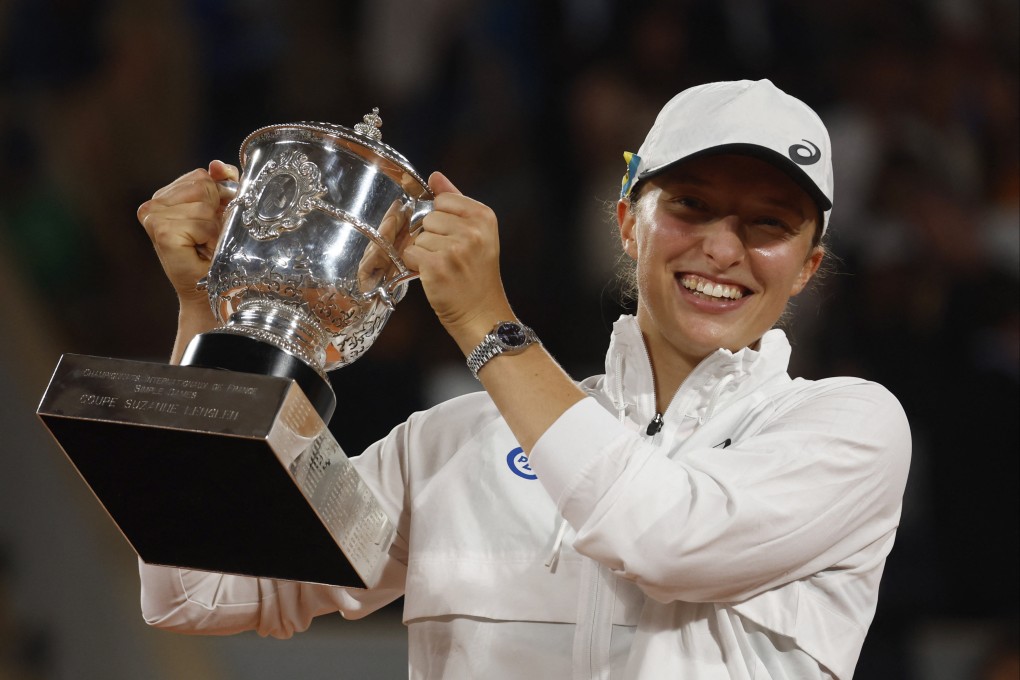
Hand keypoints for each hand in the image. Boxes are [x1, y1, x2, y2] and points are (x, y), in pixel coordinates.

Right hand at [137, 160, 237, 308]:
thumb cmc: (217, 253)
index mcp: (166, 196)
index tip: (215, 220)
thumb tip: (215, 165)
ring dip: (214, 226)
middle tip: (209, 236)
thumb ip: (224, 183)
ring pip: (203, 203)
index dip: (219, 197)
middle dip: (216, 211)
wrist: (211, 291)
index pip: (201, 175)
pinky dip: (209, 236)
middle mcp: (154, 204)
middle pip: (202, 185)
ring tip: (205, 244)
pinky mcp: (160, 231)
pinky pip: (201, 221)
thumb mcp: (224, 210)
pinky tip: (200, 249)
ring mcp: (153, 216)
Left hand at [402, 172, 514, 350]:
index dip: (441, 220)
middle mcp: (472, 230)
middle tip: (449, 258)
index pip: (442, 200)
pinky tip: (433, 276)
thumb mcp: (477, 233)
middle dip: (431, 238)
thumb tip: (434, 176)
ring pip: (418, 237)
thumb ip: (455, 201)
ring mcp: (455, 248)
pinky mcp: (438, 266)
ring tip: (443, 268)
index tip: (454, 238)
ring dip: (424, 253)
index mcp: (484, 216)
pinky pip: (410, 253)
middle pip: (428, 218)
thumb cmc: (476, 275)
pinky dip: (416, 266)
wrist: (482, 314)